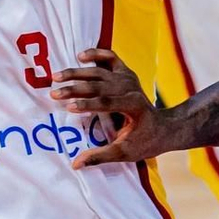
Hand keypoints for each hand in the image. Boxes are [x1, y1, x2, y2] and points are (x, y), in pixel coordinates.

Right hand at [50, 46, 166, 164]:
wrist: (164, 128)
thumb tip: (75, 164)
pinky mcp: (126, 74)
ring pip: (99, 70)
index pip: (106, 103)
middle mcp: (131, 88)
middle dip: (75, 89)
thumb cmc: (145, 142)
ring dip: (77, 72)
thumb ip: (100, 156)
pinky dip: (96, 54)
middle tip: (54, 94)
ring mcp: (128, 78)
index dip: (86, 105)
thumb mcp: (124, 153)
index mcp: (133, 106)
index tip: (68, 107)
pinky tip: (80, 56)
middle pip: (99, 85)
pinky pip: (110, 58)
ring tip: (56, 77)